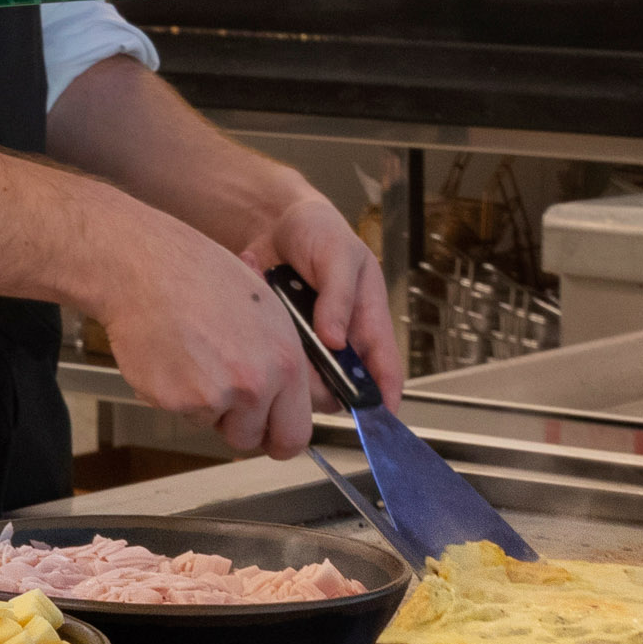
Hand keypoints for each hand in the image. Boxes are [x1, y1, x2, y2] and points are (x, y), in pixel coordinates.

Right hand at [82, 199, 319, 458]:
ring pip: (213, 427)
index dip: (278, 439)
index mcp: (286, 362)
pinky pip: (182, 415)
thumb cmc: (202, 279)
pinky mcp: (176, 402)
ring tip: (194, 361)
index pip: (295, 435)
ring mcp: (215, 396)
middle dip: (238, 427)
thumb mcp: (267, 313)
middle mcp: (255, 384)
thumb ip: (280, 364)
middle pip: (252, 441)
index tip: (268, 435)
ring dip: (205, 407)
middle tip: (223, 397)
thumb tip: (285, 402)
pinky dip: (175, 396)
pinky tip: (172, 359)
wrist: (147, 270)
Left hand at [231, 178, 406, 400]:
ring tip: (277, 314)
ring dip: (286, 361)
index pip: (384, 370)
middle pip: (336, 389)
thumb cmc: (319, 233)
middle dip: (318, 381)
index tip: (376, 420)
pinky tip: (259, 308)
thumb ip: (339, 297)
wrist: (272, 223)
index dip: (384, 398)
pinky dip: (262, 344)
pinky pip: (270, 365)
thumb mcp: (339, 256)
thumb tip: (336, 340)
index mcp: (368, 321)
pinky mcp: (277, 346)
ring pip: (300, 385)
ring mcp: (307, 347)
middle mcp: (339, 342)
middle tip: (300, 350)